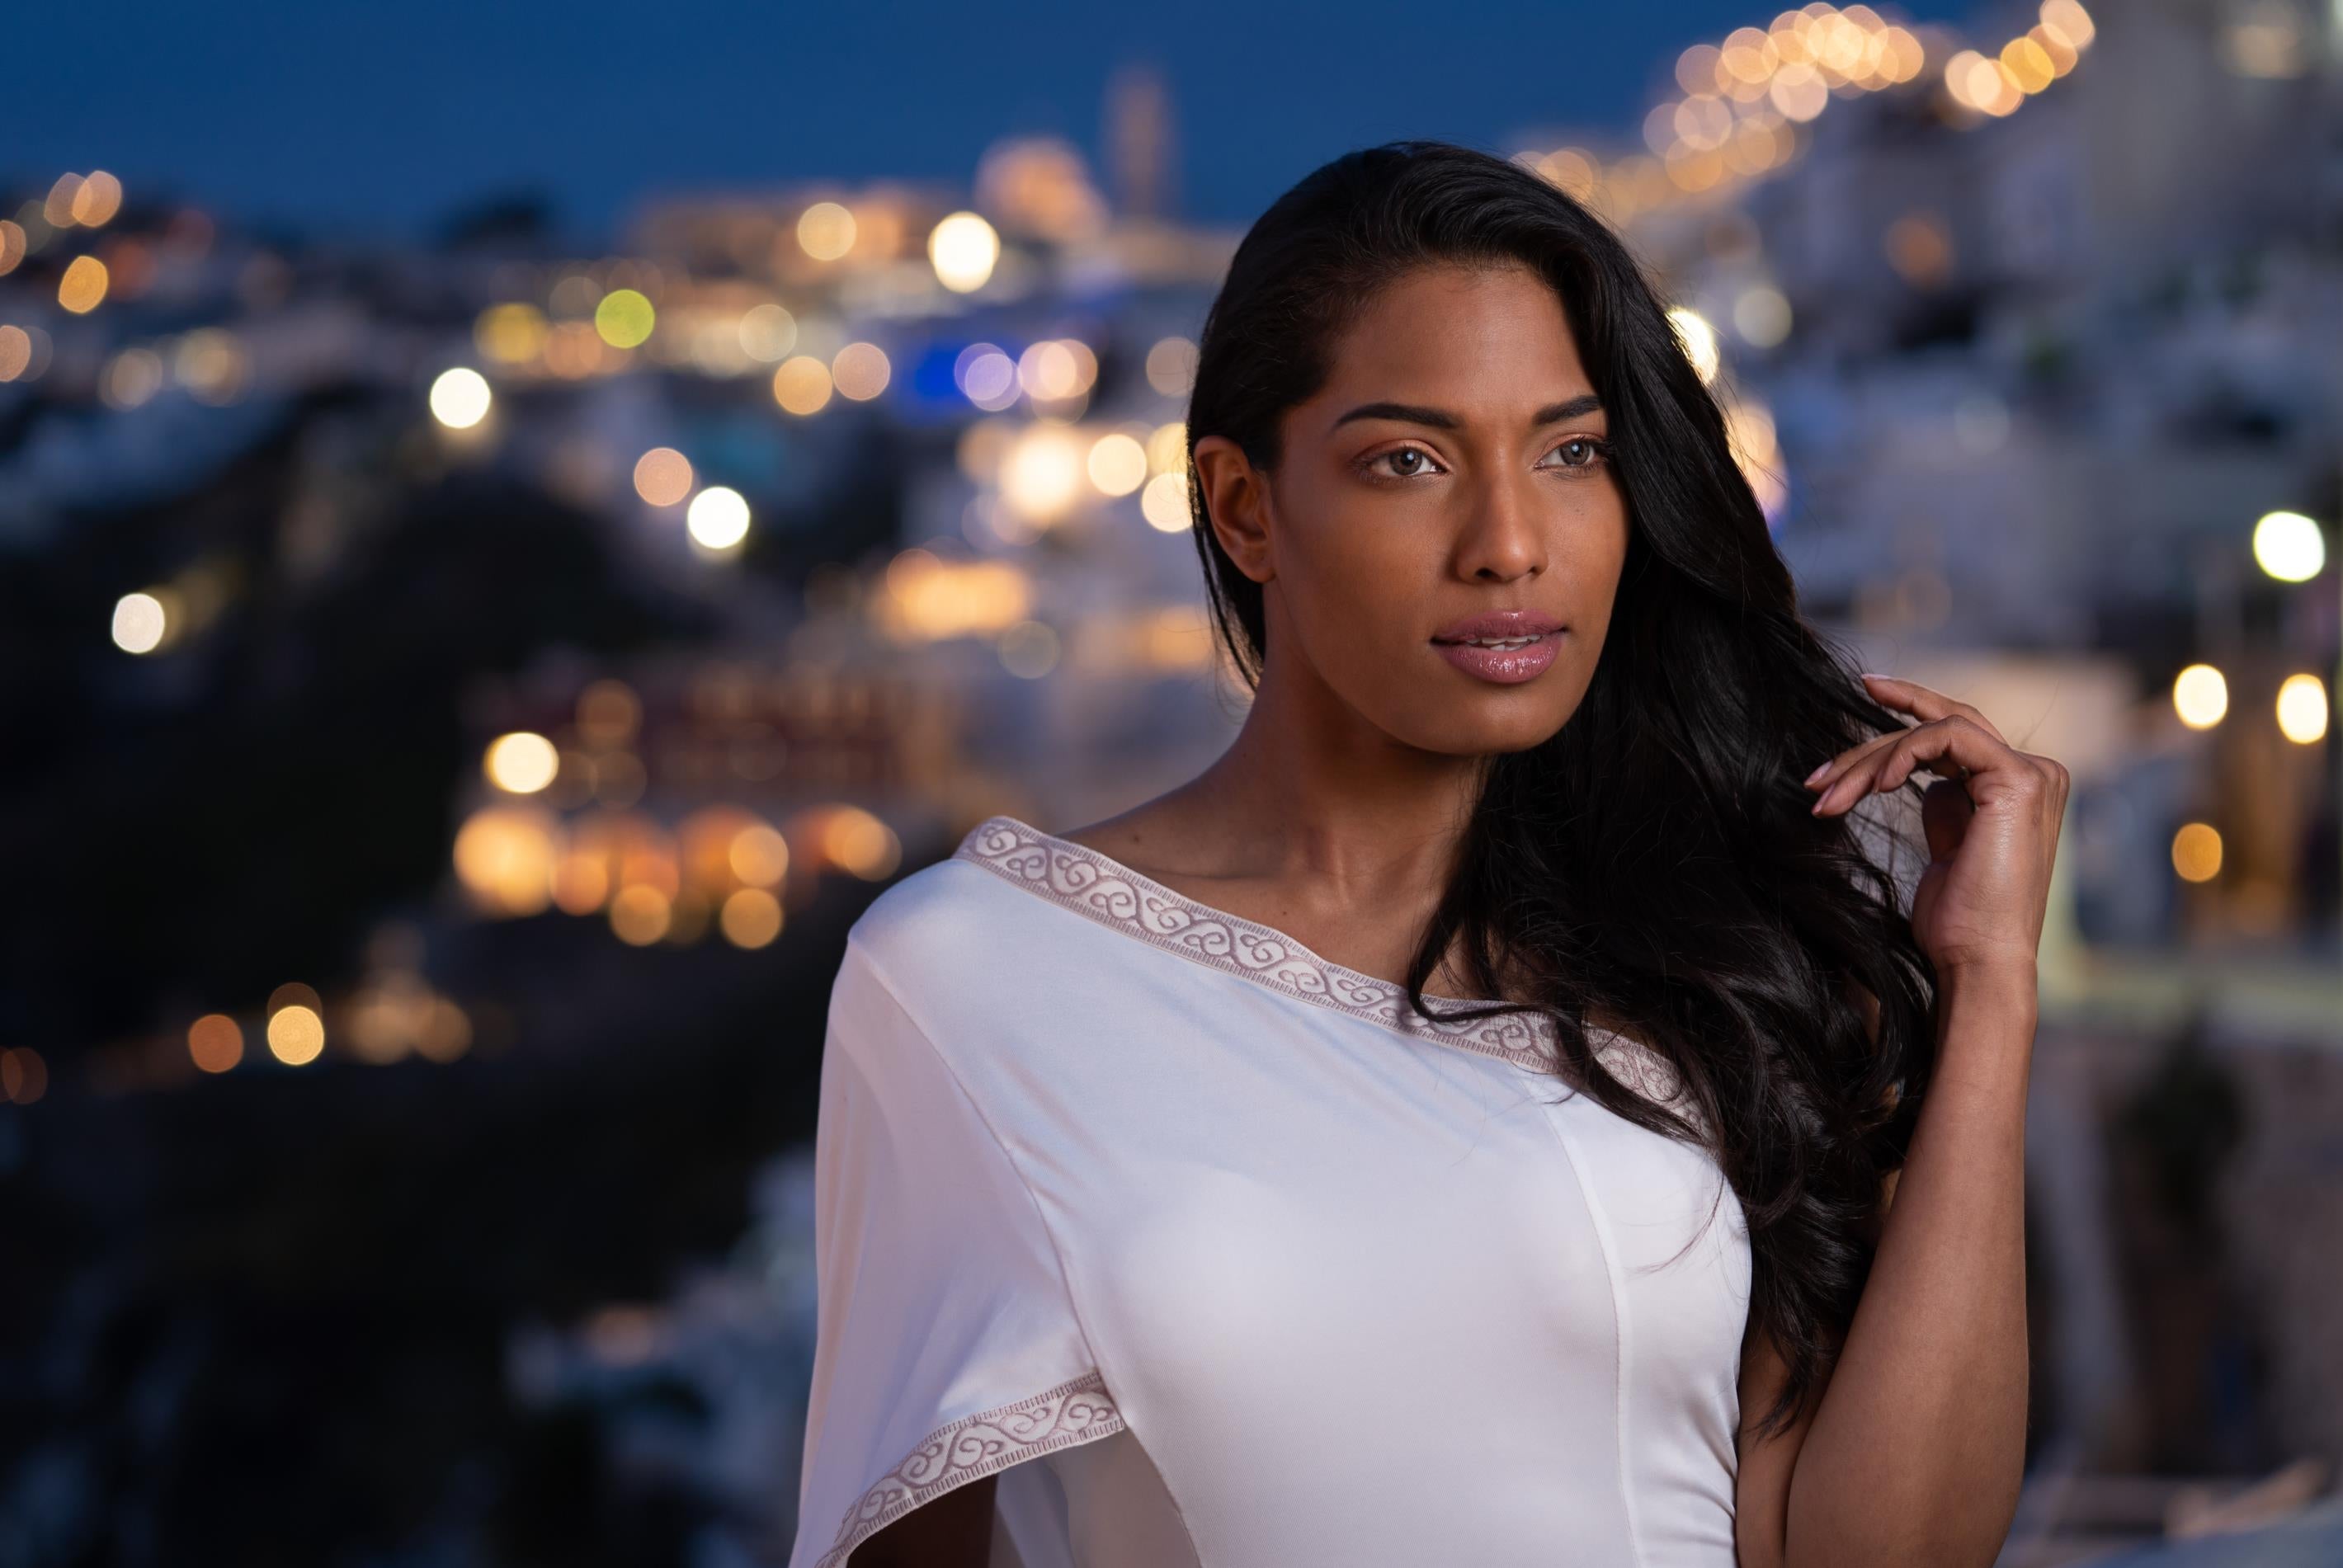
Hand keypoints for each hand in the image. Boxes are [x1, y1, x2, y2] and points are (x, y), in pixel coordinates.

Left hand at [1803, 674, 2070, 979]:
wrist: (1978, 961)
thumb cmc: (1958, 923)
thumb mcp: (1948, 854)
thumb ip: (1946, 811)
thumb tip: (1924, 783)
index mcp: (2017, 789)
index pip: (1954, 733)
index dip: (1908, 710)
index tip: (1863, 694)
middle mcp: (2034, 775)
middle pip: (1940, 728)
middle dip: (1870, 746)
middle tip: (1817, 777)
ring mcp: (2033, 775)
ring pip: (1937, 729)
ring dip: (1872, 759)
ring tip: (1831, 797)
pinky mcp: (2021, 781)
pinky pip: (1950, 737)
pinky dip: (1904, 754)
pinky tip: (1875, 786)